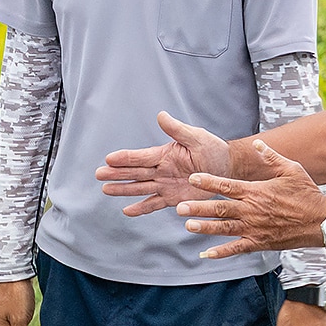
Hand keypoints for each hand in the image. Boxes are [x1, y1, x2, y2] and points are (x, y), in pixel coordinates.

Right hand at [98, 111, 234, 216]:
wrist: (226, 168)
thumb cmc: (212, 149)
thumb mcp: (196, 137)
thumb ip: (177, 129)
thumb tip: (161, 115)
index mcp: (164, 154)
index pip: (141, 157)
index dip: (125, 158)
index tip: (109, 159)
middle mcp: (161, 169)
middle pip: (135, 172)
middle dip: (117, 174)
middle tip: (98, 174)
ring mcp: (165, 184)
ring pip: (140, 188)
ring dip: (123, 190)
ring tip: (106, 190)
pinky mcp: (172, 198)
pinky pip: (154, 203)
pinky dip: (141, 208)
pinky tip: (127, 211)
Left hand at [177, 140, 325, 258]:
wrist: (322, 222)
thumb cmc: (306, 193)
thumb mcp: (291, 169)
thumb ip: (271, 157)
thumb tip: (258, 143)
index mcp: (256, 191)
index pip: (226, 185)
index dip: (208, 181)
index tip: (192, 178)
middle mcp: (251, 210)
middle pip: (220, 208)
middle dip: (198, 207)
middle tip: (179, 207)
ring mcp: (254, 228)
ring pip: (224, 228)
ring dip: (204, 227)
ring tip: (188, 226)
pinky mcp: (260, 242)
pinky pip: (237, 248)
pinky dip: (221, 252)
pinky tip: (206, 254)